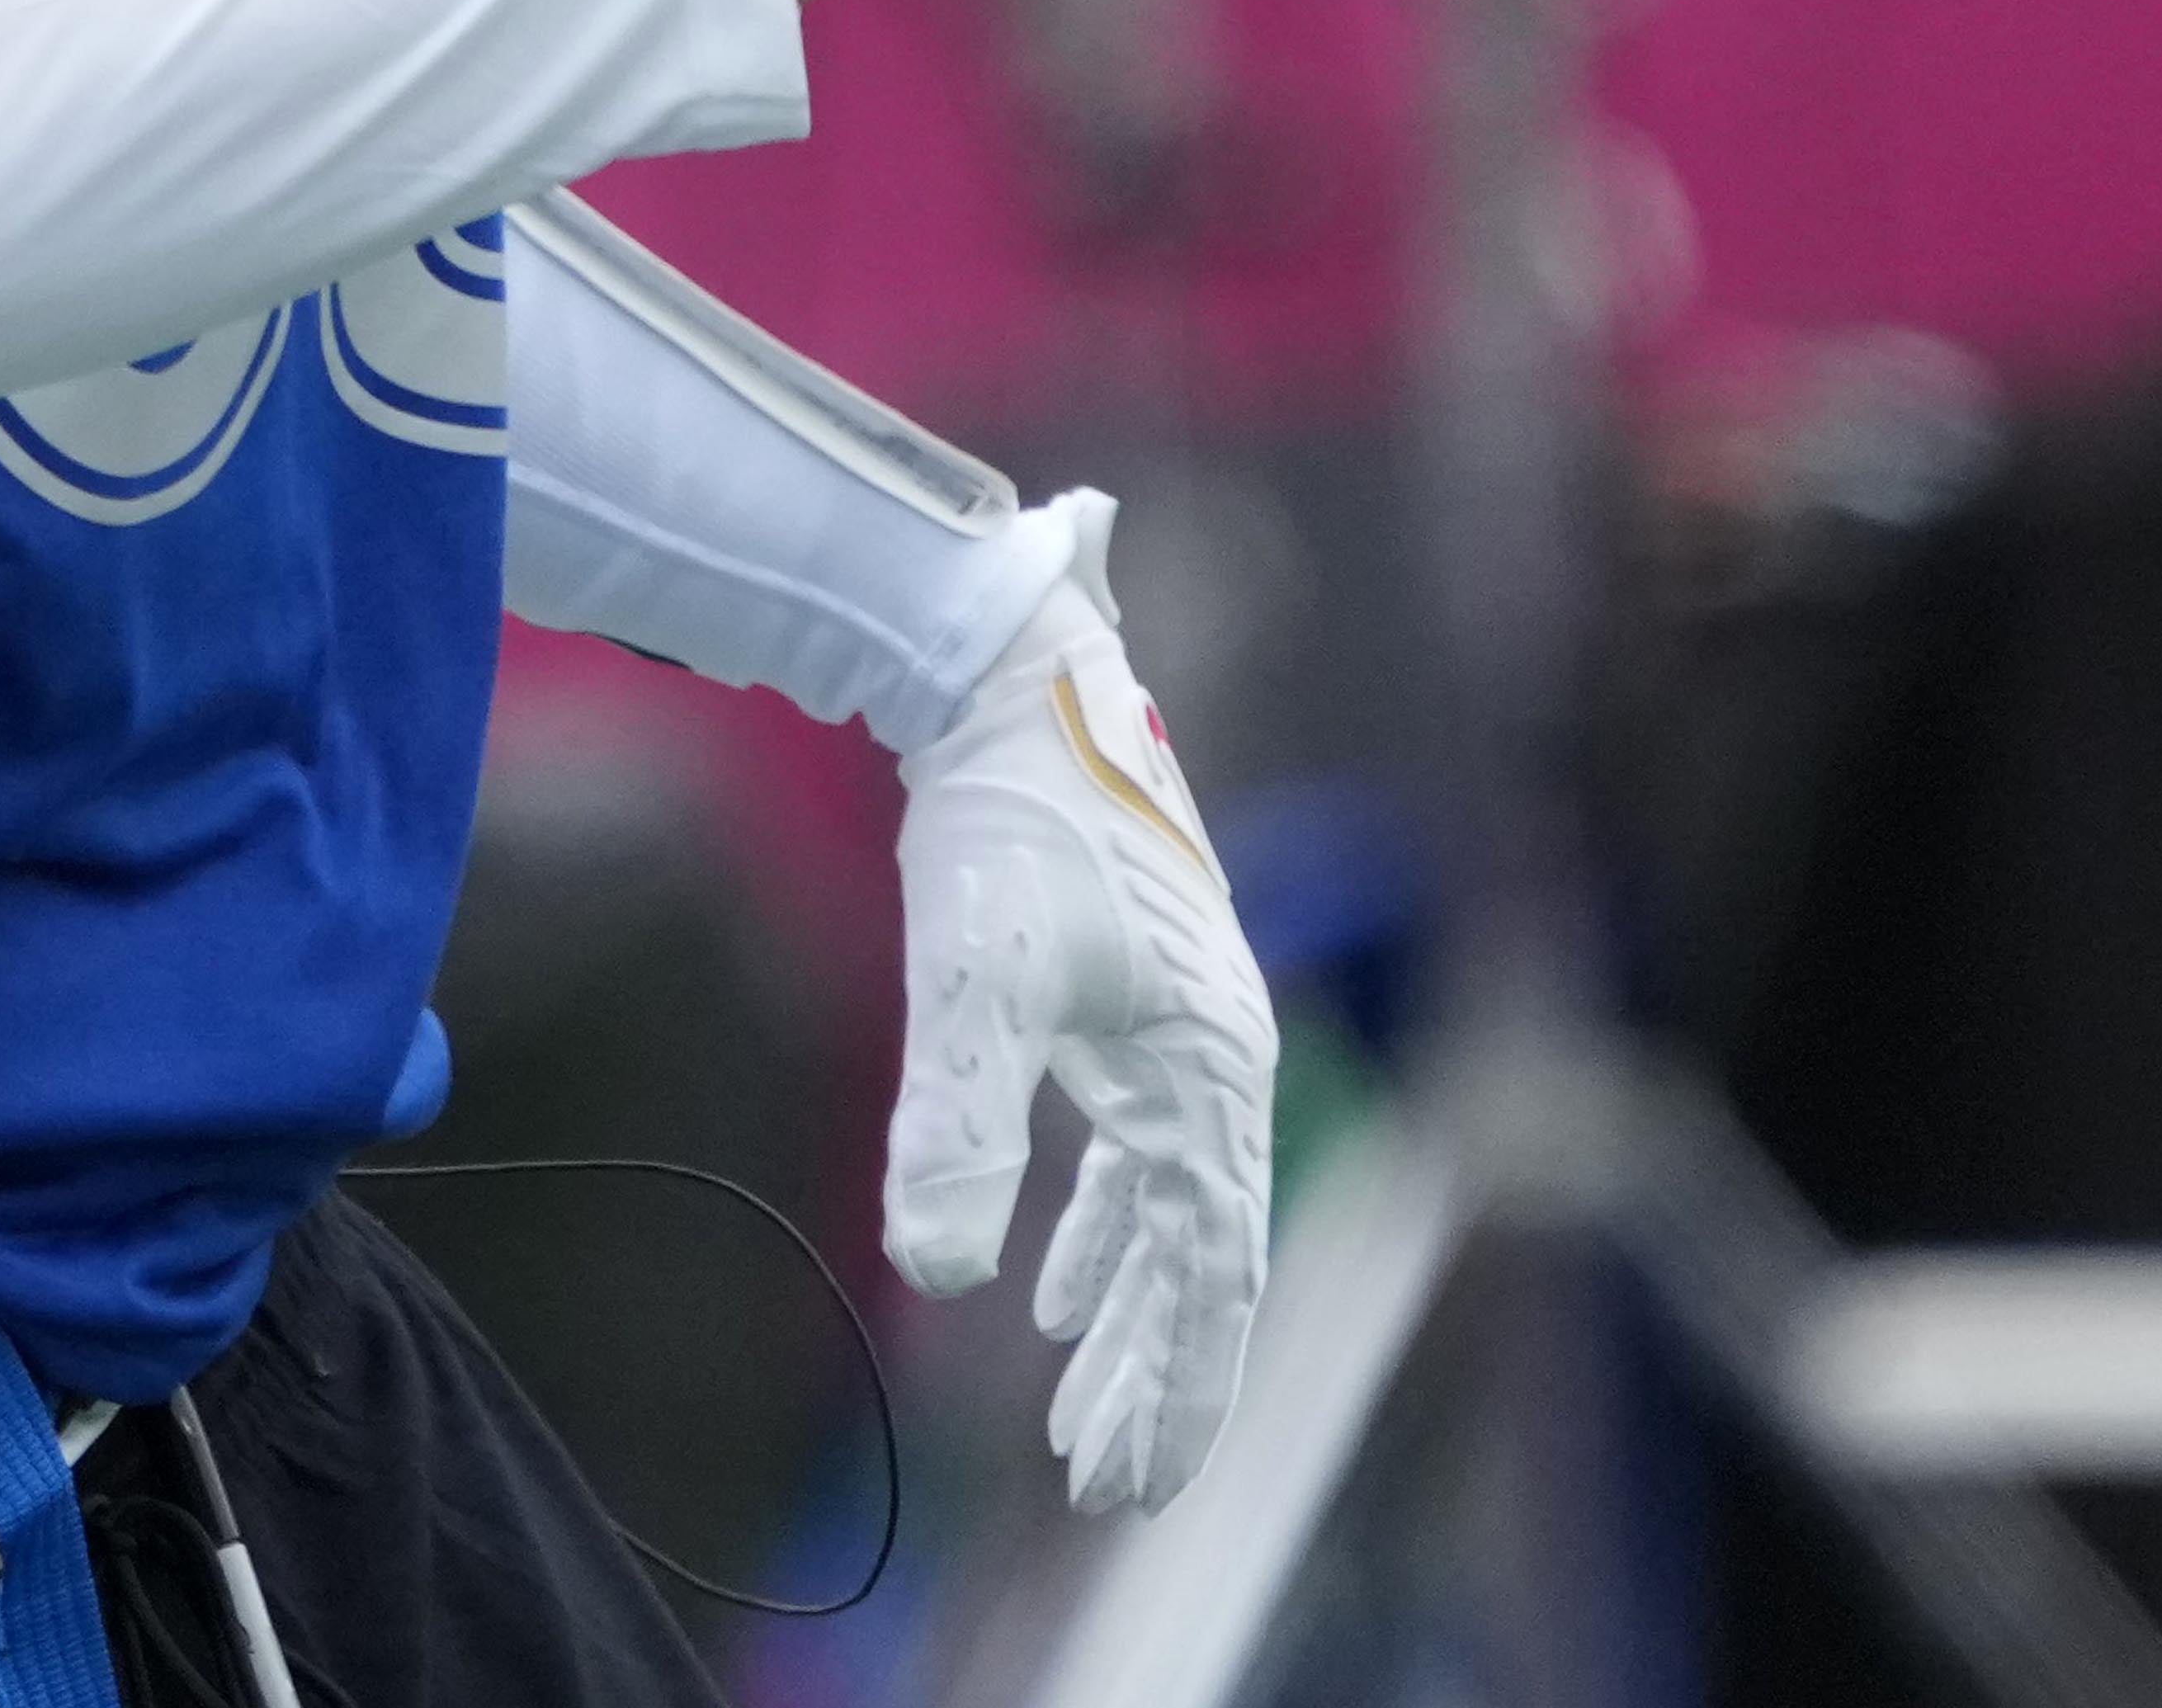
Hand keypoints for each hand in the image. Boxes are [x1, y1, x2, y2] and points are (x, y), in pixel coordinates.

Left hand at [878, 491, 1276, 1516]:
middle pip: (1202, 1261)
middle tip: (1100, 1485)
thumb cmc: (1001, 821)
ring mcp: (1182, 1029)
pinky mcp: (1134, 1002)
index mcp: (1212, 1068)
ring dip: (1124, 1316)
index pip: (1212, 1272)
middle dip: (1154, 1378)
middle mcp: (1220, 1057)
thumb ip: (960, 1125)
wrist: (1003, 675)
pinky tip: (1044, 1283)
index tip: (1131, 1486)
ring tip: (1073, 1413)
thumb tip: (941, 1272)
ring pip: (1170, 1214)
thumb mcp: (974, 975)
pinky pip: (1137, 1157)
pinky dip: (1100, 1232)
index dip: (1179, 1386)